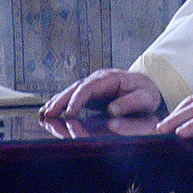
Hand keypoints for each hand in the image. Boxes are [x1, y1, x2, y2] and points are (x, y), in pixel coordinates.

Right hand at [41, 68, 162, 120]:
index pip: (89, 87)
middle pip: (75, 88)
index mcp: (110, 78)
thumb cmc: (147, 93)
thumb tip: (111, 112)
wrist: (149, 86)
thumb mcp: (145, 98)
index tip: (69, 113)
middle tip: (48, 113)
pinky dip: (61, 104)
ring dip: (57, 102)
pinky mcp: (90, 94)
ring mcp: (93, 85)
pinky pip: (73, 97)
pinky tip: (50, 111)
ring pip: (71, 92)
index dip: (77, 100)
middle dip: (60, 100)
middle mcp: (98, 79)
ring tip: (44, 114)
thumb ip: (130, 104)